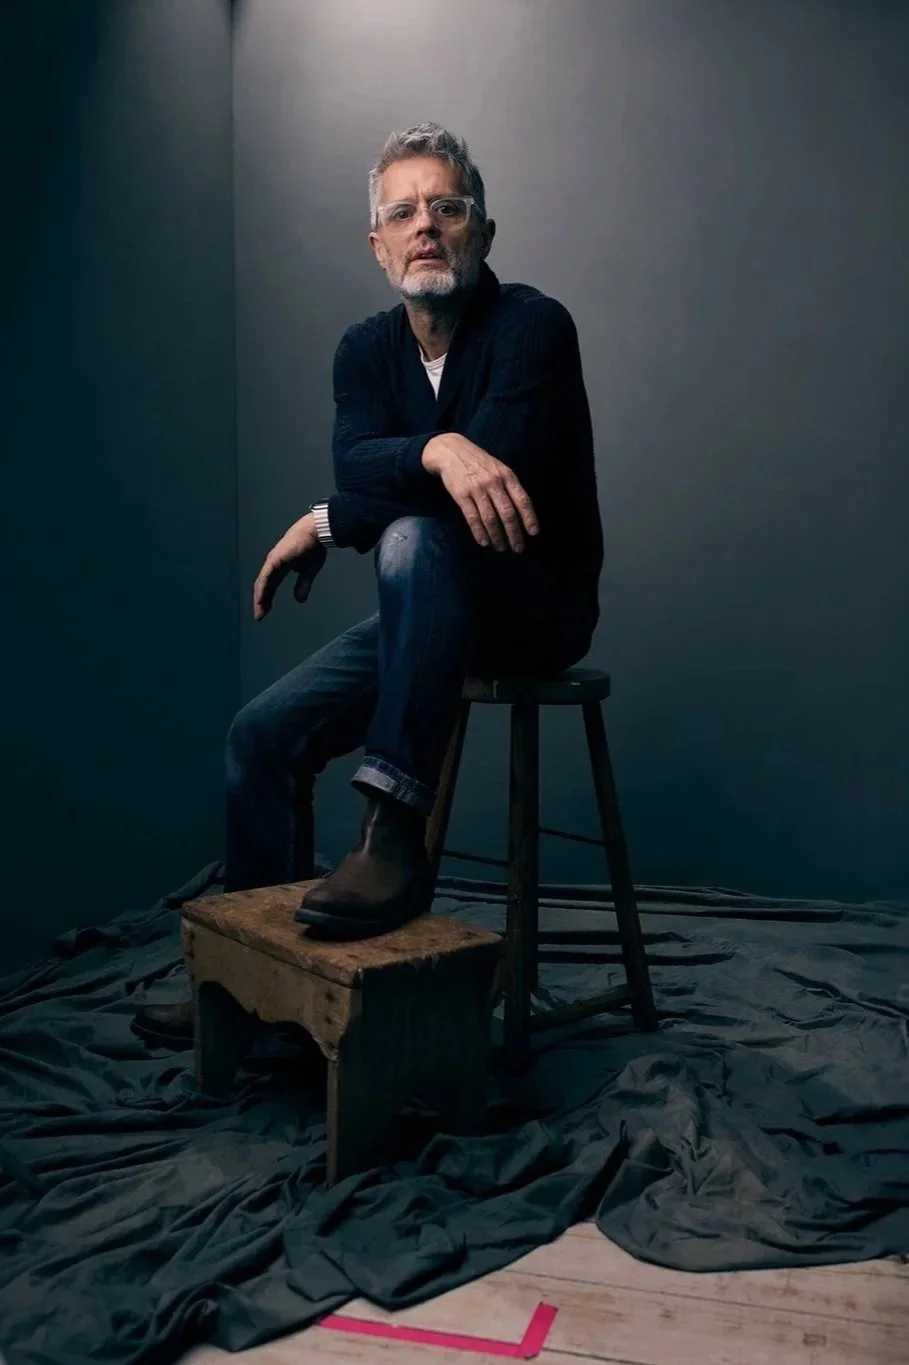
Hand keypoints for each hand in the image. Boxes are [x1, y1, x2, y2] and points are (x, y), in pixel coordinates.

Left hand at [252, 511, 326, 620]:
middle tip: (260, 615)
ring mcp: (273, 561)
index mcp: (281, 566)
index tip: (266, 611)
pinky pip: (265, 578)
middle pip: (264, 585)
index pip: (271, 584)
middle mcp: (273, 564)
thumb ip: (303, 585)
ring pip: (262, 583)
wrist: (315, 532)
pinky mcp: (274, 560)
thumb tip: (299, 600)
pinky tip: (260, 599)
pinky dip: (262, 590)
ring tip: (259, 612)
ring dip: (260, 598)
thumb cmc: (313, 547)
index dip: (268, 598)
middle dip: (262, 601)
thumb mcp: (308, 571)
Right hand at [422, 433, 538, 551]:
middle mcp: (494, 482)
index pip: (522, 500)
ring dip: (497, 537)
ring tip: (501, 547)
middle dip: (514, 533)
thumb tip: (522, 512)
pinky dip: (479, 532)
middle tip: (517, 548)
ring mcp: (477, 489)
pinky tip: (484, 542)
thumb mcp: (499, 468)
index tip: (533, 533)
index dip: (529, 518)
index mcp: (507, 476)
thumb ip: (510, 486)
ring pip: (490, 519)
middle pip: (507, 513)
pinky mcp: (461, 495)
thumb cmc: (479, 463)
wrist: (451, 451)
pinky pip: (472, 518)